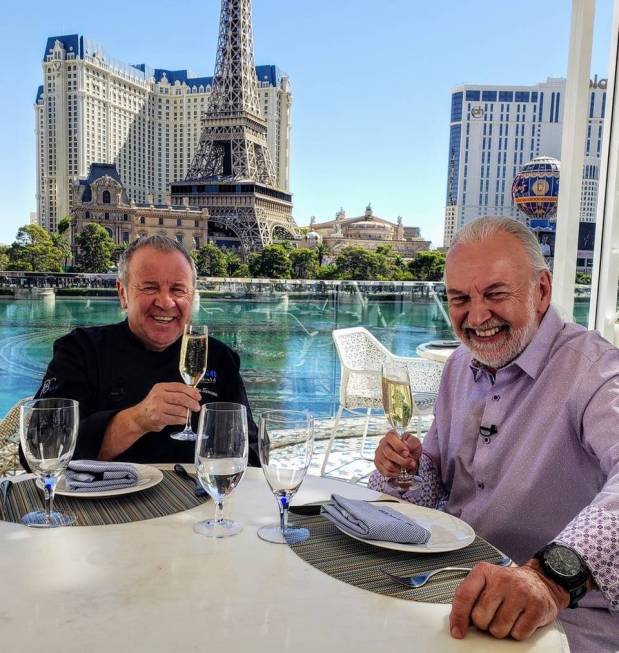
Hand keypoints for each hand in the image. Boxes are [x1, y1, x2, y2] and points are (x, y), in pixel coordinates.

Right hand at [131, 383, 200, 432]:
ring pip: (180, 410)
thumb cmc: (153, 405)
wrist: (138, 418)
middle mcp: (158, 396)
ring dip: (187, 413)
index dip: (191, 392)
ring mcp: (157, 407)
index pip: (180, 387)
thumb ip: (177, 392)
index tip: (198, 396)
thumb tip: (195, 392)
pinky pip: (176, 419)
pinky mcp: (158, 418)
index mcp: (161, 388)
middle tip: (196, 407)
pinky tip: (182, 419)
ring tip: (188, 414)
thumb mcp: (162, 393)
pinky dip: (182, 420)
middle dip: (192, 403)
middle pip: (181, 398)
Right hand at [374, 431, 421, 477]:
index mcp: (391, 435)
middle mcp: (383, 443)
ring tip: (407, 467)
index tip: (407, 453)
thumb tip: (406, 445)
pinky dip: (395, 474)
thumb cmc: (411, 448)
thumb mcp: (415, 443)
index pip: (390, 437)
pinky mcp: (378, 463)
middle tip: (411, 463)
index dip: (398, 446)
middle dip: (402, 461)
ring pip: (388, 465)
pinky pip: (385, 472)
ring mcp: (379, 453)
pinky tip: (400, 471)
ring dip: (400, 469)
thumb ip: (412, 443)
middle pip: (389, 453)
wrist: (408, 456)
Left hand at [449, 560, 569, 640]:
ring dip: (501, 629)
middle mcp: (502, 580)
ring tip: (507, 616)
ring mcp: (520, 593)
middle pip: (480, 618)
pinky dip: (517, 633)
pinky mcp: (537, 607)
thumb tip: (457, 622)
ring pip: (498, 630)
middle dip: (484, 623)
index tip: (457, 631)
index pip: (464, 595)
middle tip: (492, 615)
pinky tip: (519, 619)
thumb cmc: (509, 585)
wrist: (540, 581)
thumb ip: (470, 597)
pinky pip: (518, 634)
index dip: (458, 617)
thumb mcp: (486, 582)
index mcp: (484, 571)